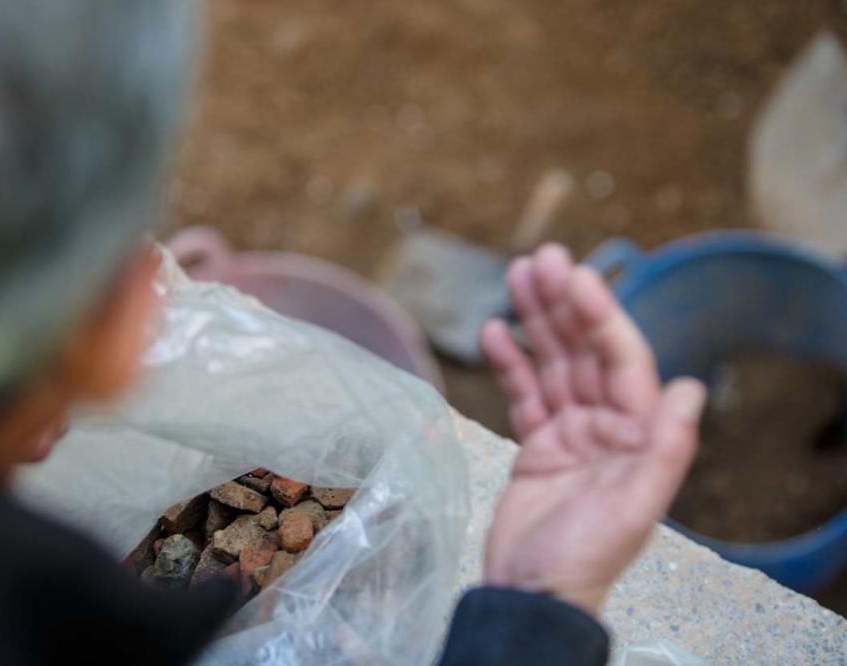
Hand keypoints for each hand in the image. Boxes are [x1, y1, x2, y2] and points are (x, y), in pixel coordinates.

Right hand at [480, 244, 705, 613]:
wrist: (533, 593)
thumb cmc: (584, 556)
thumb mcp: (633, 508)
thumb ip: (665, 449)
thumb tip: (689, 386)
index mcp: (637, 434)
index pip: (620, 360)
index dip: (600, 316)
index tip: (576, 276)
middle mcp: (607, 425)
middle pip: (584, 351)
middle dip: (563, 304)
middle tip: (541, 257)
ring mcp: (570, 431)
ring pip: (553, 362)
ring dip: (536, 320)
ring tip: (517, 275)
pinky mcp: (537, 444)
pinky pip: (523, 392)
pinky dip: (510, 361)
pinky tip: (494, 330)